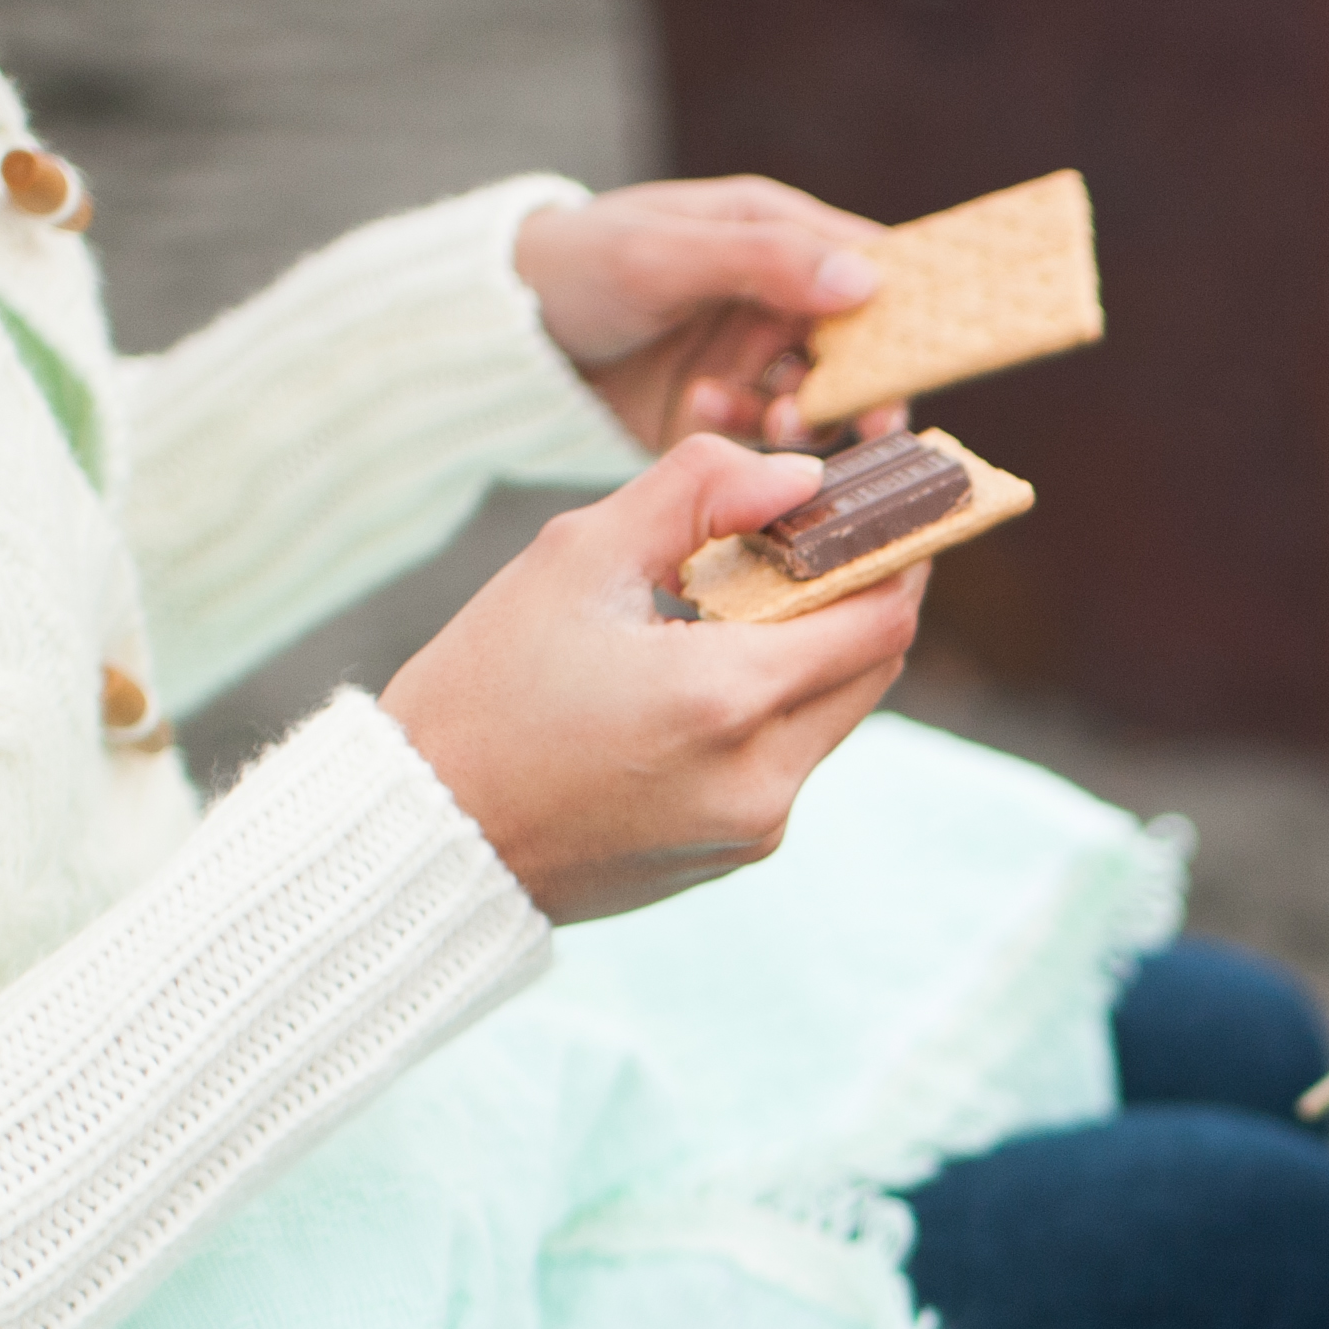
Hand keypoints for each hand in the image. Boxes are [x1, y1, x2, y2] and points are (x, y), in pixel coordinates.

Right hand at [381, 437, 922, 922]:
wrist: (430, 834)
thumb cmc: (486, 688)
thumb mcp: (577, 559)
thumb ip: (698, 493)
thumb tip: (800, 474)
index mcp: (727, 698)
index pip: (881, 615)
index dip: (898, 551)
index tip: (888, 504)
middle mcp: (762, 776)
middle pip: (875, 665)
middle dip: (861, 593)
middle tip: (821, 536)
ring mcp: (756, 826)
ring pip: (836, 713)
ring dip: (816, 651)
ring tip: (745, 599)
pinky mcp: (736, 853)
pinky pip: (790, 759)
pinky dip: (774, 706)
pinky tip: (704, 672)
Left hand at [513, 177, 909, 450]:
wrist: (510, 334)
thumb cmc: (583, 262)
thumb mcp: (666, 254)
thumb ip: (763, 262)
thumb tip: (867, 278)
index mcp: (781, 236)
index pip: (873, 269)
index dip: (906, 311)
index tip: (917, 354)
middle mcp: (783, 302)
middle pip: (862, 352)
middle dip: (864, 388)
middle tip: (863, 418)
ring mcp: (758, 364)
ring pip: (822, 405)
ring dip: (805, 418)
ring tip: (772, 420)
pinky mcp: (729, 419)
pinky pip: (766, 442)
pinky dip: (749, 436)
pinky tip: (704, 409)